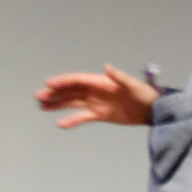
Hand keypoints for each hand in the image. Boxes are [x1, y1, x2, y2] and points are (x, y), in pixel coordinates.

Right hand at [35, 64, 157, 128]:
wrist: (153, 110)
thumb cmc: (145, 94)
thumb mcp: (133, 85)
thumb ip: (120, 77)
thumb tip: (108, 67)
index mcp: (101, 82)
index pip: (77, 80)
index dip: (62, 81)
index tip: (48, 84)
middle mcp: (96, 91)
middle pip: (70, 91)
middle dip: (54, 93)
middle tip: (37, 96)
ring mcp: (97, 103)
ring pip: (72, 103)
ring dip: (57, 105)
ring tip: (42, 107)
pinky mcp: (100, 115)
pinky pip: (82, 117)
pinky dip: (71, 120)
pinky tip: (60, 124)